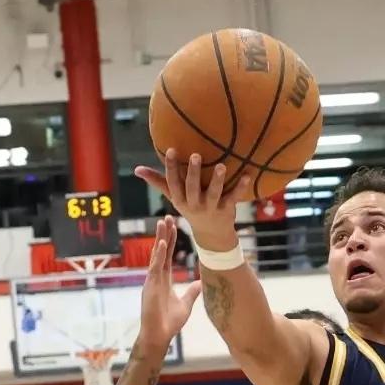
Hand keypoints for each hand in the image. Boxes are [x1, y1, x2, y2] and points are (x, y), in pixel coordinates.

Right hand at [133, 151, 251, 253]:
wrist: (212, 235)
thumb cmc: (191, 208)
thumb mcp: (174, 197)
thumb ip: (158, 181)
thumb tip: (137, 169)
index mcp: (180, 200)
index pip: (173, 182)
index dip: (171, 167)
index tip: (170, 150)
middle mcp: (194, 205)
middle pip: (192, 188)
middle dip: (194, 173)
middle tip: (196, 155)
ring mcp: (211, 208)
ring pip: (214, 194)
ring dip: (218, 180)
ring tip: (222, 165)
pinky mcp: (226, 210)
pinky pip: (234, 198)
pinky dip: (241, 187)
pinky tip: (247, 175)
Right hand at [137, 217, 201, 350]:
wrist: (159, 336)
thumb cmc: (169, 323)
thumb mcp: (185, 304)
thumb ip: (191, 292)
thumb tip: (200, 283)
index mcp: (164, 279)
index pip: (167, 255)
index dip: (170, 241)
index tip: (174, 226)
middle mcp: (156, 277)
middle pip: (161, 251)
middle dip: (164, 234)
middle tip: (168, 217)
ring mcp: (152, 281)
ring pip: (156, 255)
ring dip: (159, 238)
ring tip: (163, 222)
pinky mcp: (150, 287)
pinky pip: (154, 268)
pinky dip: (157, 255)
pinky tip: (160, 243)